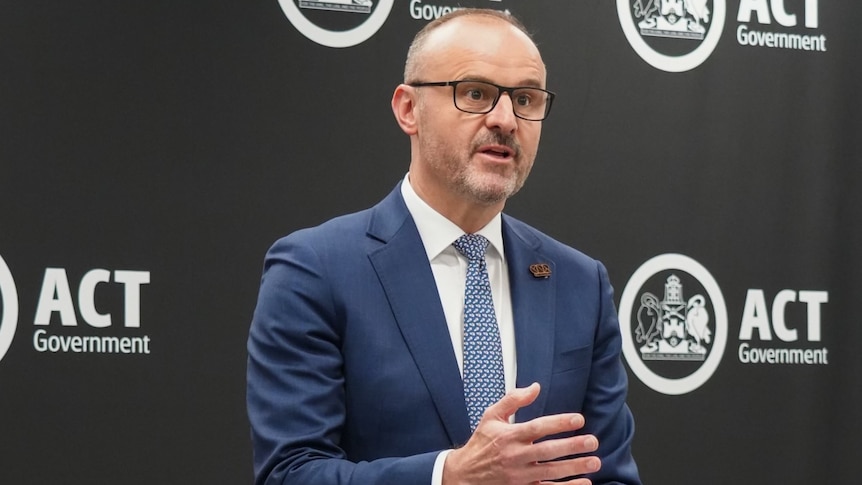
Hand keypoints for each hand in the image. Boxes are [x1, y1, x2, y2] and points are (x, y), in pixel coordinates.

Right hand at [442, 383, 600, 484]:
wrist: (464, 474)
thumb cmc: (481, 442)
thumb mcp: (491, 416)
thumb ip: (513, 400)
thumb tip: (535, 387)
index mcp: (509, 436)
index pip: (537, 428)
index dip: (558, 423)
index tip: (578, 419)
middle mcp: (515, 456)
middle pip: (547, 451)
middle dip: (572, 446)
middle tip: (593, 441)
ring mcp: (520, 475)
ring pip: (550, 471)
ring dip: (574, 467)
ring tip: (594, 462)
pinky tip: (583, 482)